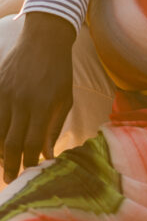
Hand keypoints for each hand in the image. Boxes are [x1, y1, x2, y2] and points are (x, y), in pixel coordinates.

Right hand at [0, 12, 74, 181]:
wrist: (44, 40)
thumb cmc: (59, 71)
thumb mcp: (65, 98)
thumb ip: (55, 127)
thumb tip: (48, 155)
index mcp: (44, 106)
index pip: (33, 143)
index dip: (30, 162)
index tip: (31, 174)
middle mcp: (22, 102)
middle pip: (12, 143)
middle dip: (11, 165)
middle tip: (11, 180)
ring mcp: (6, 95)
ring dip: (0, 153)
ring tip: (4, 164)